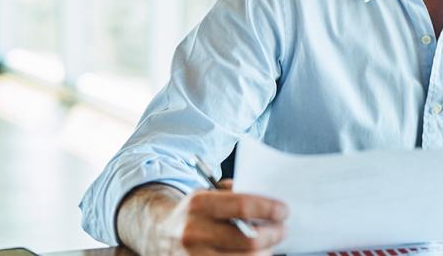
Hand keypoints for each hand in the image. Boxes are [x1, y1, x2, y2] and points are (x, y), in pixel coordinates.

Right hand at [117, 182, 288, 255]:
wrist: (158, 233)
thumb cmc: (194, 212)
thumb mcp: (208, 192)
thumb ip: (236, 194)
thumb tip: (269, 201)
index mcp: (199, 204)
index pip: (243, 206)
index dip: (269, 209)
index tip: (284, 211)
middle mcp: (194, 232)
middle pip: (248, 241)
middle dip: (273, 235)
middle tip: (283, 229)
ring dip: (265, 253)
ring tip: (270, 245)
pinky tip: (256, 254)